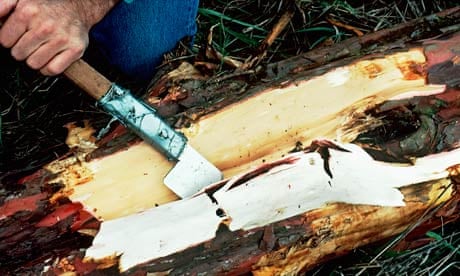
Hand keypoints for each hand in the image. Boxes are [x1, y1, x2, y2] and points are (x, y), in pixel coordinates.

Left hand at [0, 0, 118, 75]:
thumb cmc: (46, 7)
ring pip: (34, 64)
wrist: (77, 9)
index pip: (4, 41)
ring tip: (41, 49)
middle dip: (22, 50)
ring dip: (35, 59)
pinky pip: (52, 69)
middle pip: (18, 54)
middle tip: (31, 42)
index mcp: (28, 12)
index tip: (18, 35)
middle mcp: (45, 26)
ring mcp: (61, 39)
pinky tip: (50, 58)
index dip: (10, 40)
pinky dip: (49, 68)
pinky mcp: (75, 49)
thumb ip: (2, 6)